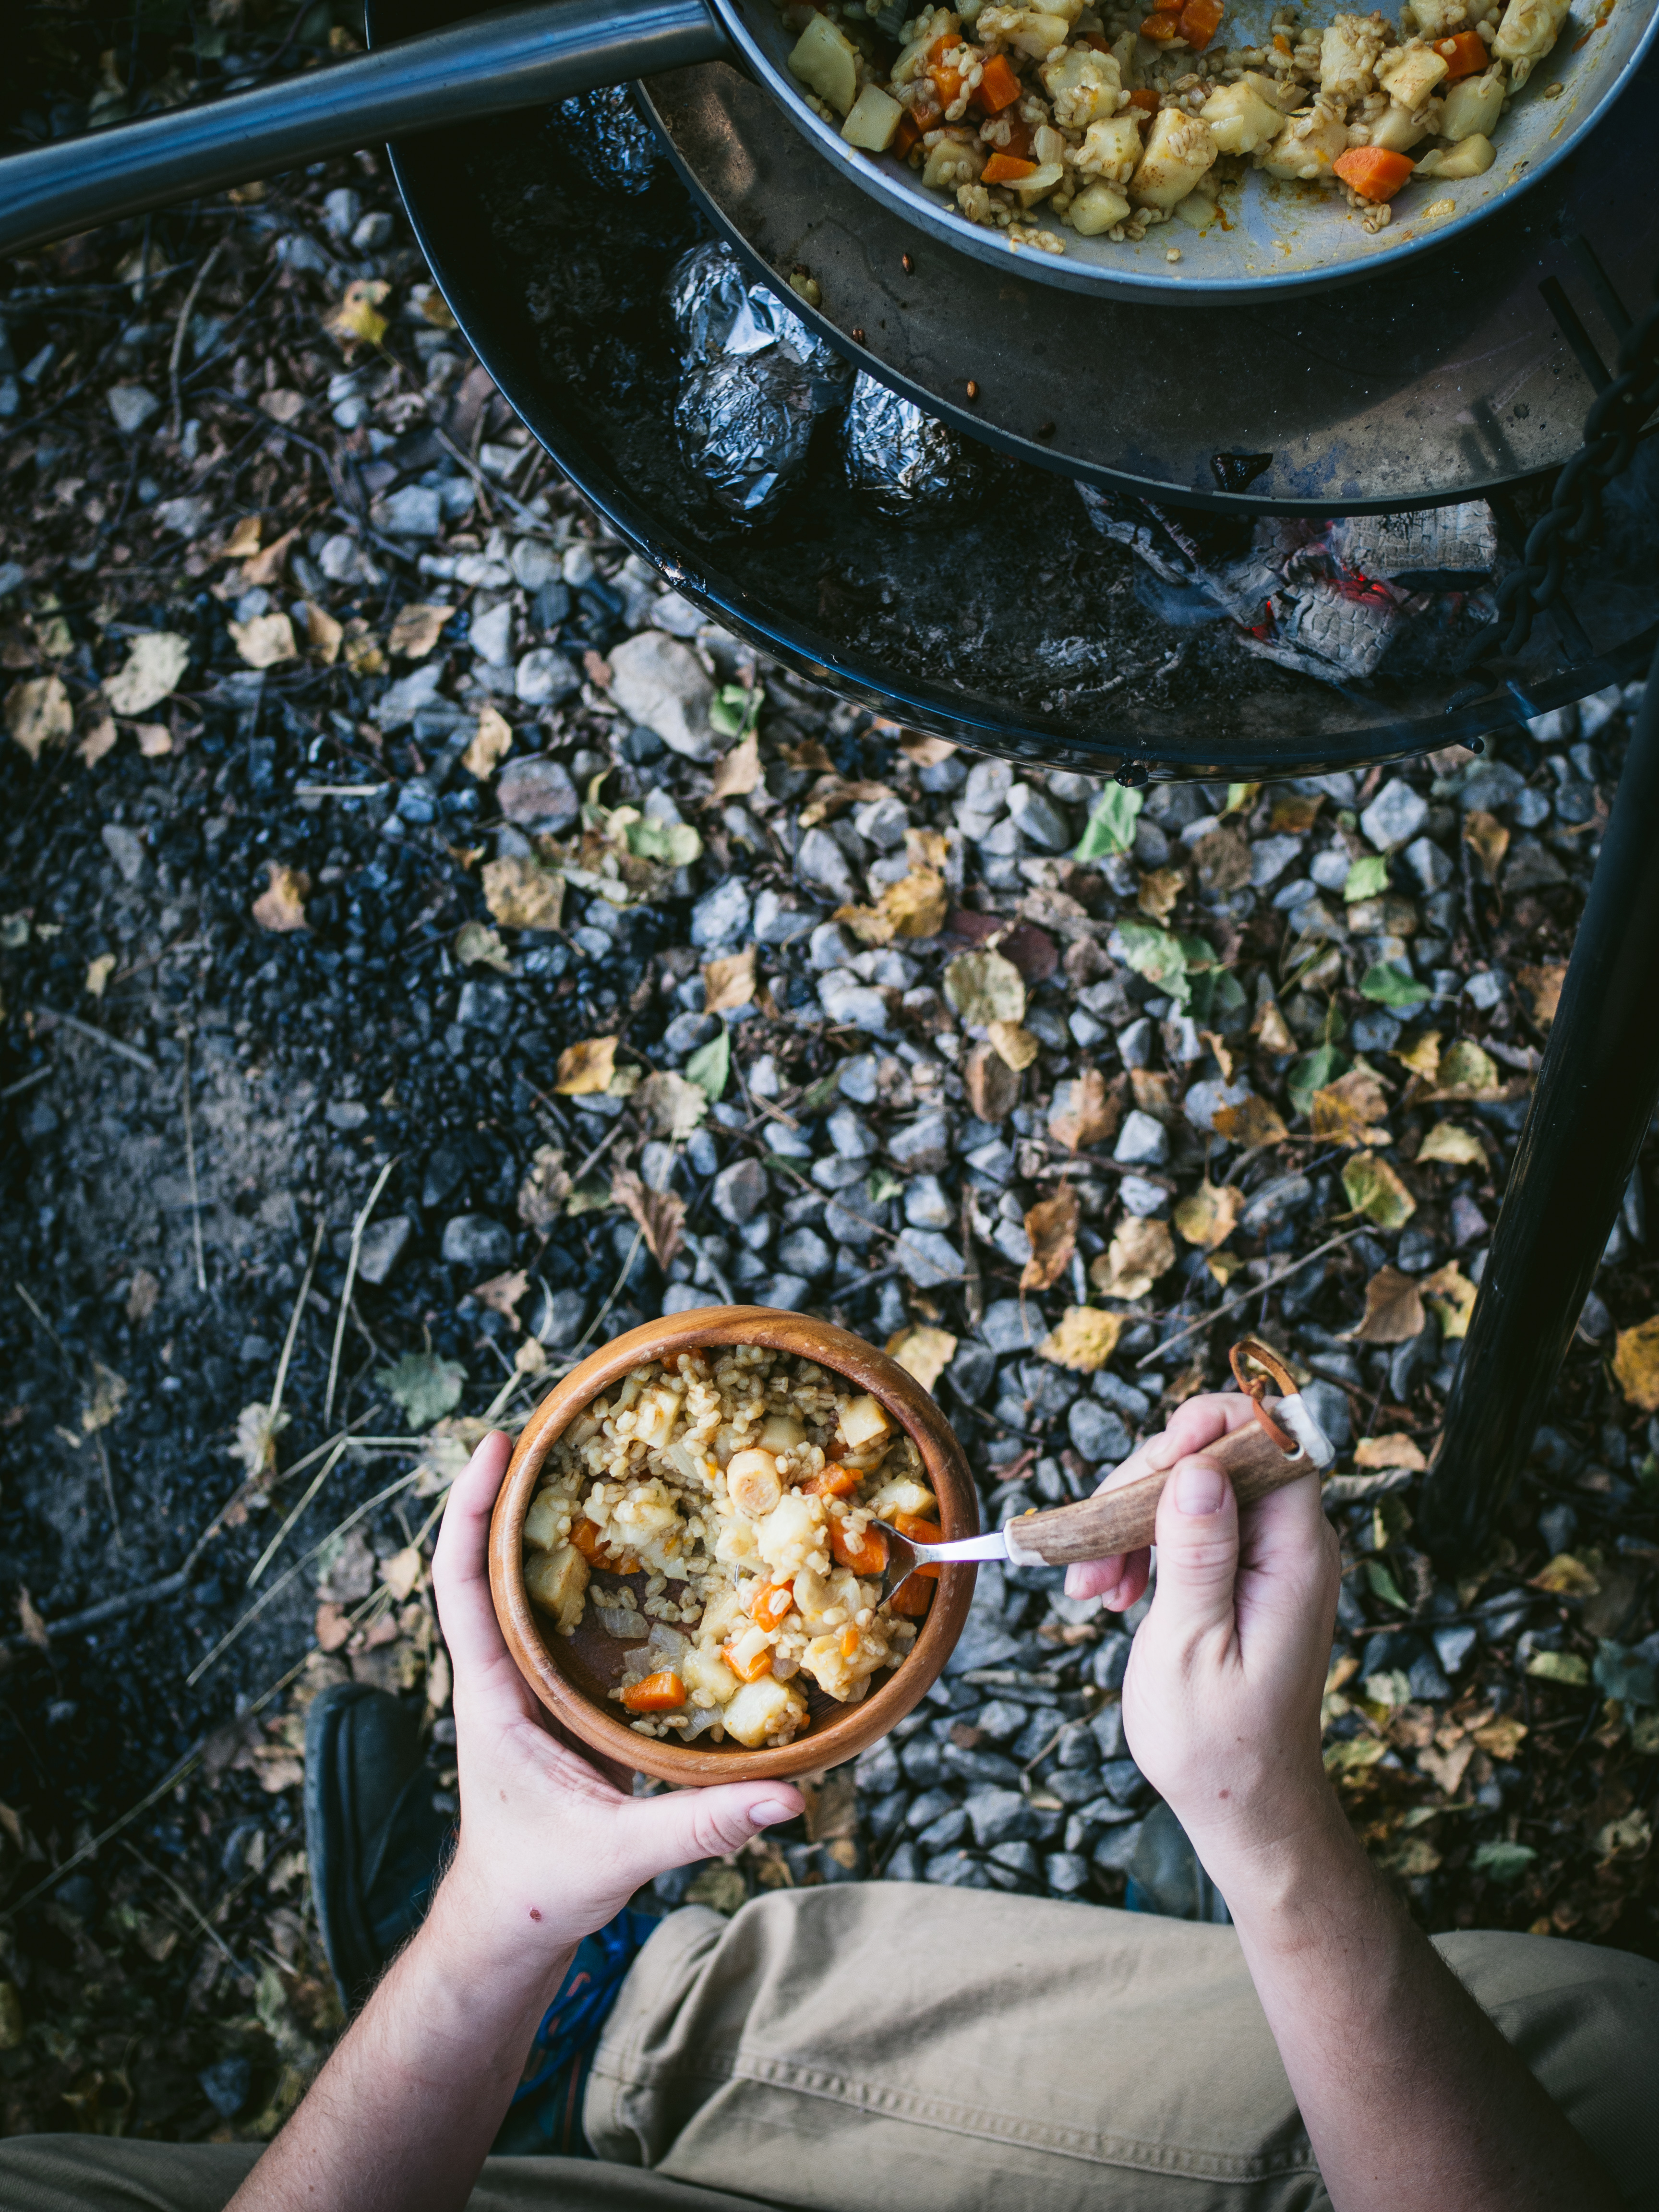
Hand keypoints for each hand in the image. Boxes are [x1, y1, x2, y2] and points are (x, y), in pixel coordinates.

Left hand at [429, 1432, 802, 1972]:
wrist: (512, 1922)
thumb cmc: (541, 1887)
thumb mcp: (616, 1856)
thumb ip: (699, 1823)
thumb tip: (787, 1796)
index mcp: (495, 1694)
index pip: (462, 1583)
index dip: (470, 1510)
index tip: (496, 1442)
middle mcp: (506, 1671)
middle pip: (491, 1558)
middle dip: (517, 1486)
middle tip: (562, 1419)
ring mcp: (533, 1678)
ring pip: (529, 1580)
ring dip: (555, 1518)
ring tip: (602, 1454)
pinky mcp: (564, 1691)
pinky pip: (569, 1612)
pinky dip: (596, 1566)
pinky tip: (645, 1538)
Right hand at [1068, 1392, 1340, 1887]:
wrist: (1242, 1805)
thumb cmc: (1221, 1744)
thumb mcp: (1192, 1647)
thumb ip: (1198, 1553)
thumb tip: (1199, 1466)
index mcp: (1295, 1555)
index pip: (1273, 1441)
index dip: (1214, 1426)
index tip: (1155, 1457)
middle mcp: (1287, 1543)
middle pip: (1216, 1455)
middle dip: (1144, 1485)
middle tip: (1093, 1549)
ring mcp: (1260, 1555)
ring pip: (1188, 1485)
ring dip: (1126, 1521)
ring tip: (1091, 1586)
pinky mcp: (1233, 1569)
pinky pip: (1181, 1523)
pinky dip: (1134, 1546)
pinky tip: (1106, 1592)